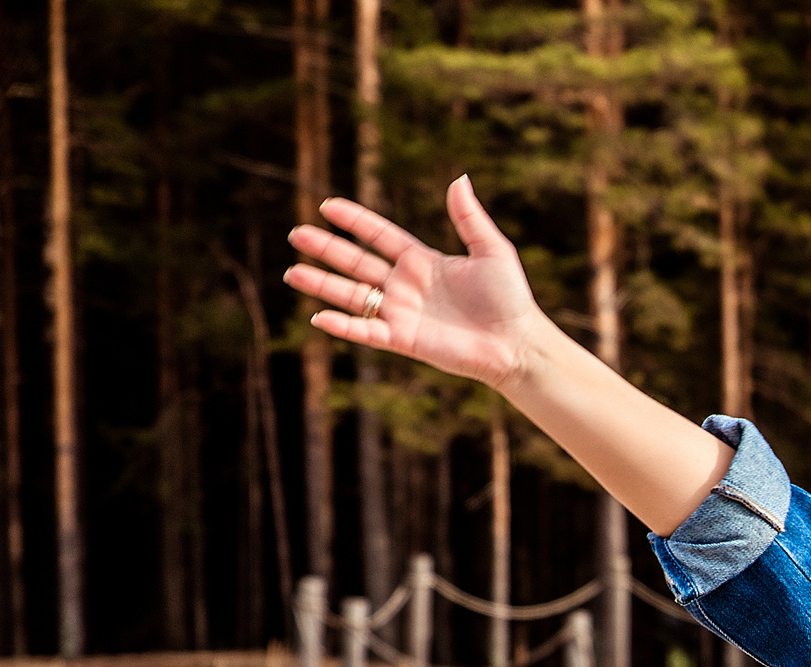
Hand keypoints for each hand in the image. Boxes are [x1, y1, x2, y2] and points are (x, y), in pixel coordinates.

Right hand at [284, 177, 545, 390]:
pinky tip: (319, 317)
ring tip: (292, 273)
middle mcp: (406, 286)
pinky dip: (343, 326)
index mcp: (423, 261)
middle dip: (326, 249)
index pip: (380, 236)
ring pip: (353, 296)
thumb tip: (459, 178)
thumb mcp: (492, 250)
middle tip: (296, 235)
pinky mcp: (405, 340)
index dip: (354, 221)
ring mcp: (402, 313)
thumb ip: (469, 218)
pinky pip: (366, 331)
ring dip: (322, 285)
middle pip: (356, 263)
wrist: (518, 343)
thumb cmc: (510, 298)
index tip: (327, 206)